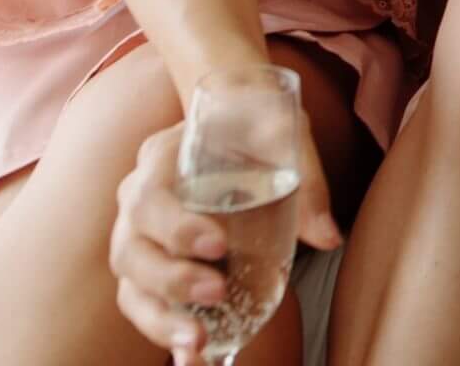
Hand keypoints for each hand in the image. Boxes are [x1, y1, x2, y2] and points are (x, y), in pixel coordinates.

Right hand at [109, 112, 338, 363]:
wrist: (238, 117)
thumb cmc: (257, 123)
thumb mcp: (283, 133)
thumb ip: (305, 179)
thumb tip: (328, 237)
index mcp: (161, 158)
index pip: (150, 197)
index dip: (176, 227)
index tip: (219, 245)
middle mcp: (137, 198)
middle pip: (131, 249)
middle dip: (171, 280)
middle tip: (217, 292)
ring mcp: (137, 236)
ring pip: (131, 285)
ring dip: (160, 318)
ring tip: (198, 341)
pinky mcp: (149, 267)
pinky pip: (143, 304)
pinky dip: (163, 330)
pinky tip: (193, 355)